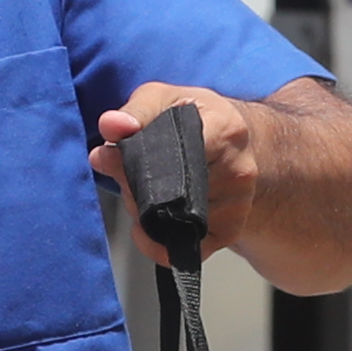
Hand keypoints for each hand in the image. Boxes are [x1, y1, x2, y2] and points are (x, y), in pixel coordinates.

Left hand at [93, 83, 262, 264]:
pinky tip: (148, 223)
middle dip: (133, 186)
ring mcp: (236, 206)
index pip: (175, 152)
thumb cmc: (198, 120)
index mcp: (225, 130)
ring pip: (167, 221)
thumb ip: (135, 111)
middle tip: (127, 172)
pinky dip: (153, 241)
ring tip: (146, 189)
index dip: (136, 159)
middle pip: (165, 192)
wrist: (240, 145)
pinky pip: (178, 251)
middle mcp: (238, 171)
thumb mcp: (166, 99)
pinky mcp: (229, 233)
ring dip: (141, 211)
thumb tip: (111, 126)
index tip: (116, 155)